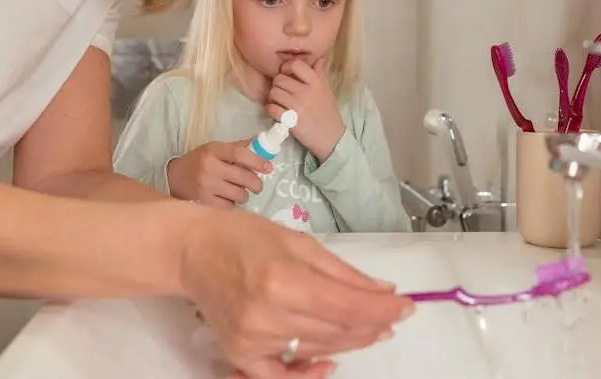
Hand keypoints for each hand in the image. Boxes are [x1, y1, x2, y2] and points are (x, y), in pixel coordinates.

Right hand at [168, 140, 273, 207]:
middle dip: (256, 184)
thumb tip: (262, 143)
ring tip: (236, 192)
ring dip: (243, 195)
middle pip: (244, 178)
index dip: (257, 161)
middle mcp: (210, 167)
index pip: (240, 154)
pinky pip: (230, 207)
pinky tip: (225, 199)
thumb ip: (237, 147)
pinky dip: (232, 205)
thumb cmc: (199, 162)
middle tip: (257, 186)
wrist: (173, 177)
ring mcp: (206, 187)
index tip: (269, 168)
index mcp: (213, 150)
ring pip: (240, 195)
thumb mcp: (215, 149)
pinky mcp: (203, 203)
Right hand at [179, 210, 414, 378]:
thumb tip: (381, 290)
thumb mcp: (298, 241)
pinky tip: (330, 361)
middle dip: (373, 325)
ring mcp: (254, 339)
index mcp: (285, 280)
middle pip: (339, 331)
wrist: (192, 250)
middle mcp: (270, 314)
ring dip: (351, 341)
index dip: (384, 309)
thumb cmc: (242, 236)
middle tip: (392, 316)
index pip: (350, 306)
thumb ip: (342, 271)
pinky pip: (281, 377)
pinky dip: (308, 373)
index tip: (407, 306)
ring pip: (319, 349)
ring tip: (368, 328)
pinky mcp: (241, 353)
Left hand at [265, 59, 345, 162]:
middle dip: (277, 85)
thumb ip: (320, 73)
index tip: (287, 74)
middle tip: (281, 91)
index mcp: (316, 83)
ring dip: (272, 97)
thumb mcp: (327, 90)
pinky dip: (270, 109)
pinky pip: (271, 108)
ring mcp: (298, 106)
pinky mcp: (290, 120)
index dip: (287, 68)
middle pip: (279, 79)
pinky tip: (275, 112)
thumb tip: (317, 58)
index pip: (296, 65)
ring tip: (278, 102)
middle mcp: (307, 92)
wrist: (332, 138)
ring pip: (273, 92)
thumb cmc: (328, 112)